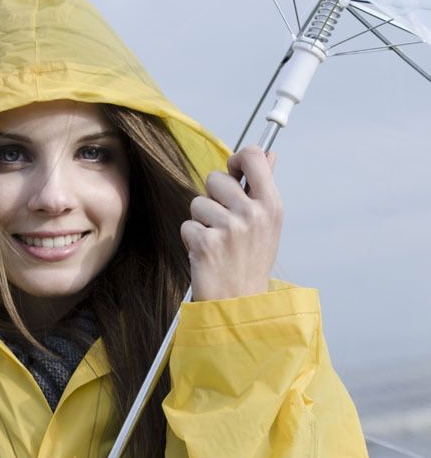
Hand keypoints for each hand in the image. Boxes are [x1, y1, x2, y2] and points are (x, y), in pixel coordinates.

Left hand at [180, 145, 282, 300]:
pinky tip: (206, 254)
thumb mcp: (267, 224)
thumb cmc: (251, 262)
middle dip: (212, 198)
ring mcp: (230, 228)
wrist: (239, 303)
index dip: (236, 160)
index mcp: (271, 205)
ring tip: (216, 242)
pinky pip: (187, 225)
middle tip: (223, 224)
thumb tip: (270, 154)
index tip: (232, 174)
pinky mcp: (206, 243)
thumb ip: (264, 186)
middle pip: (215, 178)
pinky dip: (191, 239)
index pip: (253, 156)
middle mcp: (253, 213)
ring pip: (197, 203)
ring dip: (201, 222)